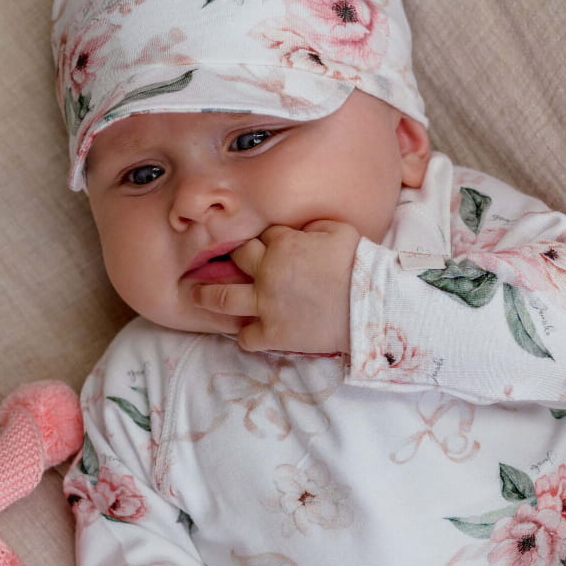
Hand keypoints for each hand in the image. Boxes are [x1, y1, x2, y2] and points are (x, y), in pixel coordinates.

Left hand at [191, 219, 360, 355]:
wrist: (369, 307)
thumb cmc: (360, 266)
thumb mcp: (338, 231)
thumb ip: (312, 227)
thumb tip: (301, 231)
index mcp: (283, 244)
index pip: (264, 236)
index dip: (268, 241)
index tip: (271, 247)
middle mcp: (267, 272)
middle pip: (236, 258)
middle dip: (231, 258)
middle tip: (216, 262)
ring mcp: (266, 305)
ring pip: (222, 298)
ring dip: (206, 295)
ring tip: (195, 295)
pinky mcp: (273, 334)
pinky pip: (245, 337)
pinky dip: (246, 335)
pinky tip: (248, 333)